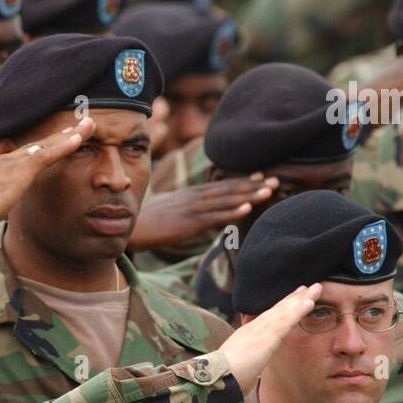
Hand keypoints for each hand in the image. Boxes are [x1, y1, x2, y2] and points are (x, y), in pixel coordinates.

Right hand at [0, 117, 94, 251]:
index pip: (22, 155)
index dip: (43, 147)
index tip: (58, 140)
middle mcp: (0, 162)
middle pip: (36, 145)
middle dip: (59, 134)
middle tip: (80, 123)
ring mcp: (8, 164)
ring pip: (44, 145)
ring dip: (69, 134)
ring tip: (89, 123)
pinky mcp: (16, 172)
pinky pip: (45, 155)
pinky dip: (64, 145)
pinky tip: (79, 138)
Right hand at [128, 175, 277, 252]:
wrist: (127, 227)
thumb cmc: (143, 220)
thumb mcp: (165, 208)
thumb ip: (181, 206)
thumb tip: (191, 210)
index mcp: (190, 195)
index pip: (221, 185)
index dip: (242, 181)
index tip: (262, 176)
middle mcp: (193, 198)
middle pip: (228, 189)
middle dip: (253, 185)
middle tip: (276, 179)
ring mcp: (192, 210)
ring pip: (225, 200)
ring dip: (249, 195)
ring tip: (269, 190)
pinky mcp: (187, 223)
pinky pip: (214, 217)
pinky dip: (231, 211)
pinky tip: (247, 208)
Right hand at [219, 284, 322, 392]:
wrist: (217, 377)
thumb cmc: (226, 377)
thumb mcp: (238, 365)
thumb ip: (245, 362)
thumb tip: (248, 368)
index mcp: (247, 335)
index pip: (268, 317)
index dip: (282, 307)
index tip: (293, 298)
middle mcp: (254, 328)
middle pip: (278, 309)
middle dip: (293, 298)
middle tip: (308, 286)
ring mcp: (261, 330)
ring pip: (284, 310)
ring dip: (301, 298)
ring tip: (316, 288)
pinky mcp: (267, 336)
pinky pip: (287, 320)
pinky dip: (299, 309)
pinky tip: (310, 301)